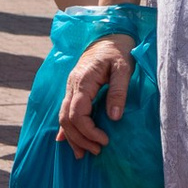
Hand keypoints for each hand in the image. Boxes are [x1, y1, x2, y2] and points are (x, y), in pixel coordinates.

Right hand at [58, 32, 133, 153]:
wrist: (109, 34)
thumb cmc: (119, 50)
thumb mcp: (124, 68)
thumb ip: (119, 91)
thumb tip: (115, 118)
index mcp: (83, 81)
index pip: (77, 114)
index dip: (89, 132)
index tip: (105, 140)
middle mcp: (72, 85)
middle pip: (66, 119)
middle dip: (80, 139)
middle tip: (98, 151)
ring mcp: (70, 87)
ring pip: (63, 117)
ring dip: (72, 137)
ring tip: (84, 153)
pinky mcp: (73, 89)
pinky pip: (65, 111)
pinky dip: (66, 129)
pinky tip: (68, 142)